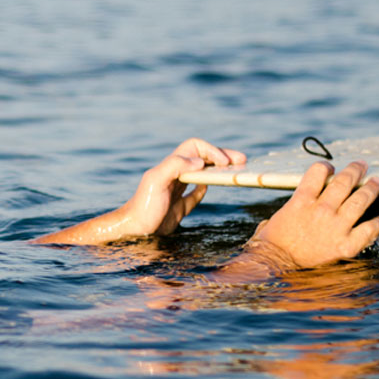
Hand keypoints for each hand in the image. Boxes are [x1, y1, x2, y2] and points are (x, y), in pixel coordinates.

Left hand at [115, 138, 245, 236]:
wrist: (135, 230)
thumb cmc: (144, 206)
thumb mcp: (156, 182)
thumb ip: (175, 166)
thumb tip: (200, 162)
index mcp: (172, 165)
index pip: (195, 147)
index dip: (212, 150)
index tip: (225, 163)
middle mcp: (175, 175)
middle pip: (202, 158)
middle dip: (222, 156)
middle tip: (242, 160)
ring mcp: (177, 190)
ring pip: (202, 174)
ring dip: (218, 171)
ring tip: (235, 171)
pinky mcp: (179, 207)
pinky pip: (195, 194)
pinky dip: (204, 188)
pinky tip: (210, 187)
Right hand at [245, 161, 378, 270]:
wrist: (275, 264)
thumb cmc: (272, 243)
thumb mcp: (277, 217)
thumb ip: (290, 208)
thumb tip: (290, 210)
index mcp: (302, 200)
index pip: (319, 172)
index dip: (327, 167)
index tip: (330, 169)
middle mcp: (321, 210)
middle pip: (344, 182)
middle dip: (355, 170)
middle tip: (362, 165)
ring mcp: (335, 227)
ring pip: (360, 200)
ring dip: (371, 188)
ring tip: (377, 182)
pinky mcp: (345, 245)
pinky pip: (368, 230)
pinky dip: (376, 224)